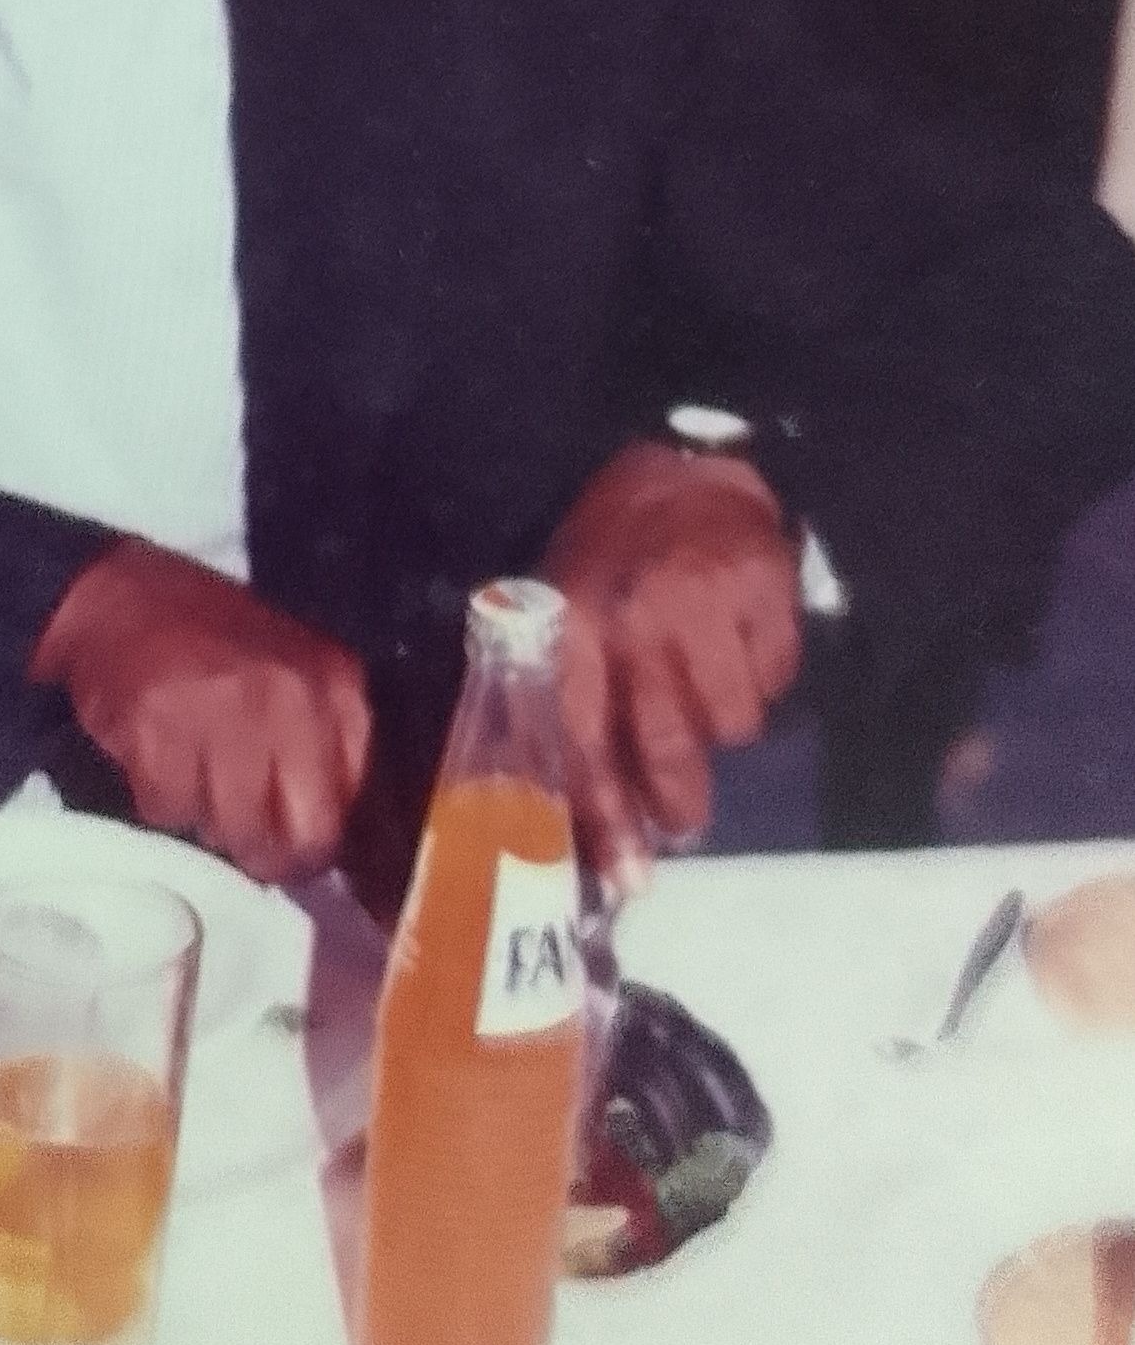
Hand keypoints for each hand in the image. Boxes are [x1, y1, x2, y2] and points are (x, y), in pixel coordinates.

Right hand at [29, 540, 372, 882]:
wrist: (122, 596)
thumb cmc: (217, 643)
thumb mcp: (296, 675)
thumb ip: (323, 745)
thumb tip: (327, 842)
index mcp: (334, 685)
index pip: (346, 808)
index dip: (315, 841)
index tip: (289, 841)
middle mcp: (288, 696)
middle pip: (298, 837)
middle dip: (269, 855)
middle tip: (244, 844)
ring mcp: (223, 711)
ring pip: (231, 832)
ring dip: (208, 822)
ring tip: (195, 777)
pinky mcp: (158, 727)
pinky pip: (169, 811)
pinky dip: (160, 800)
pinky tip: (159, 759)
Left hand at [540, 442, 802, 888]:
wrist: (684, 466)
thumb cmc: (614, 557)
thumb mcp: (569, 614)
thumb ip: (573, 704)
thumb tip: (597, 821)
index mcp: (570, 626)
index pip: (580, 739)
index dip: (604, 817)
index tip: (628, 878)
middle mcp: (631, 618)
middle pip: (665, 749)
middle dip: (679, 801)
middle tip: (685, 816)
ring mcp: (700, 602)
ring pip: (732, 725)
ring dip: (724, 719)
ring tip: (706, 676)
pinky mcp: (760, 587)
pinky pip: (775, 680)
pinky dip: (765, 672)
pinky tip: (741, 635)